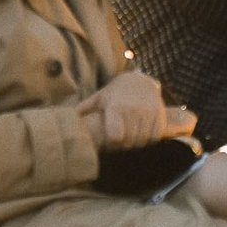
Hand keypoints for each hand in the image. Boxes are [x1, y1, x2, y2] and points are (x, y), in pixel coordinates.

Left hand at [75, 71, 195, 149]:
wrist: (139, 81)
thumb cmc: (115, 93)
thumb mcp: (99, 98)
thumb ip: (84, 109)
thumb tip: (67, 118)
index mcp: (115, 106)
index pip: (116, 136)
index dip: (113, 143)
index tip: (111, 141)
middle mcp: (133, 109)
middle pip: (130, 141)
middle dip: (124, 146)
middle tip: (120, 143)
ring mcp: (148, 112)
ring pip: (143, 140)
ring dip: (136, 144)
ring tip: (129, 139)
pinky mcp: (159, 115)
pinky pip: (155, 137)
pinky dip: (148, 140)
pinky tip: (141, 135)